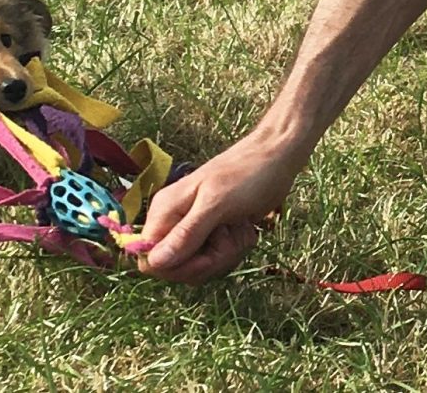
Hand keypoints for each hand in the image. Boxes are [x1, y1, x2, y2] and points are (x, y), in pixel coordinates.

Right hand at [138, 131, 306, 283]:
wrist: (276, 158)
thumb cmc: (246, 175)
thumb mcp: (216, 204)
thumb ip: (186, 234)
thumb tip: (154, 263)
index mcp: (165, 211)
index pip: (150, 260)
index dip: (175, 268)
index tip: (205, 258)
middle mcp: (174, 221)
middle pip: (178, 267)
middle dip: (209, 260)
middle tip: (228, 234)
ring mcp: (194, 228)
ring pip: (200, 265)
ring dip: (226, 254)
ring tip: (239, 226)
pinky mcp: (214, 233)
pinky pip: (217, 258)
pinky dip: (235, 248)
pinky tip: (245, 227)